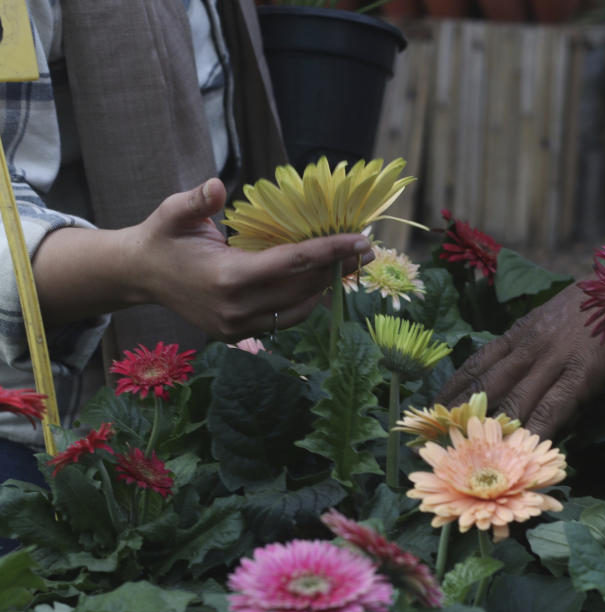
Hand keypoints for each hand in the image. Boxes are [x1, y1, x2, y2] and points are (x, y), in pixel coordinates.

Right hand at [33, 179, 370, 339]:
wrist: (139, 276)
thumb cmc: (162, 237)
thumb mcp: (173, 212)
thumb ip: (197, 201)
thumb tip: (216, 186)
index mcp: (227, 277)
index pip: (292, 263)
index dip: (329, 251)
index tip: (361, 240)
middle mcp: (236, 307)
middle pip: (303, 288)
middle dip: (338, 267)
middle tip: (367, 248)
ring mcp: (237, 326)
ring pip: (298, 308)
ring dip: (326, 287)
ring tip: (351, 264)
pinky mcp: (236, 334)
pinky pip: (283, 320)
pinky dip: (306, 302)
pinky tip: (321, 283)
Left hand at [437, 282, 604, 438]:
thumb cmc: (600, 302)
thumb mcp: (556, 315)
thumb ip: (535, 341)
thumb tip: (520, 372)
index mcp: (522, 331)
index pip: (477, 363)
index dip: (453, 388)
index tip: (433, 408)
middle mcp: (530, 345)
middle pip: (487, 386)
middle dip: (461, 414)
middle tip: (440, 439)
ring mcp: (554, 359)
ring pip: (515, 400)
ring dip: (494, 430)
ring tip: (472, 456)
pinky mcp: (582, 373)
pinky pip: (553, 408)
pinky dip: (537, 431)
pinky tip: (525, 451)